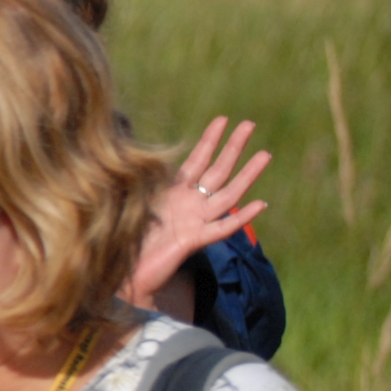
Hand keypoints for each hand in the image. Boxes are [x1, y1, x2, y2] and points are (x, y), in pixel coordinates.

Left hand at [126, 117, 269, 309]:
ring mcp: (195, 221)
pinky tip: (259, 204)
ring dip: (247, 175)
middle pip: (217, 171)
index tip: (222, 119)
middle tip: (250, 124)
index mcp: (175, 193)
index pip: (197, 160)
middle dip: (233, 148)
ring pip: (228, 195)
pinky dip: (241, 217)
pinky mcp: (194, 241)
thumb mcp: (132, 201)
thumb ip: (141, 181)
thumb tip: (138, 155)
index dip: (209, 140)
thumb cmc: (127, 237)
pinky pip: (222, 228)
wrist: (125, 271)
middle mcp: (190, 204)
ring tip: (265, 155)